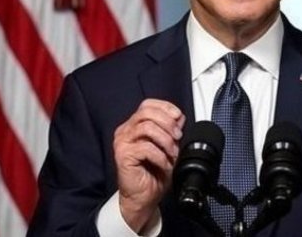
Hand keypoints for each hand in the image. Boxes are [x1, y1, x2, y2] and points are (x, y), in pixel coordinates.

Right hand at [113, 98, 184, 231]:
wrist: (144, 197)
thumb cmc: (154, 173)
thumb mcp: (167, 147)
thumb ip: (171, 130)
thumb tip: (179, 118)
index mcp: (134, 125)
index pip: (147, 105)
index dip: (165, 107)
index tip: (178, 117)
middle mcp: (125, 131)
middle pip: (146, 113)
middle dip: (167, 123)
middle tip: (178, 137)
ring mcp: (122, 142)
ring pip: (146, 128)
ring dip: (165, 139)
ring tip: (172, 152)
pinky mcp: (123, 156)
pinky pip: (145, 147)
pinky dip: (160, 155)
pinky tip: (165, 163)